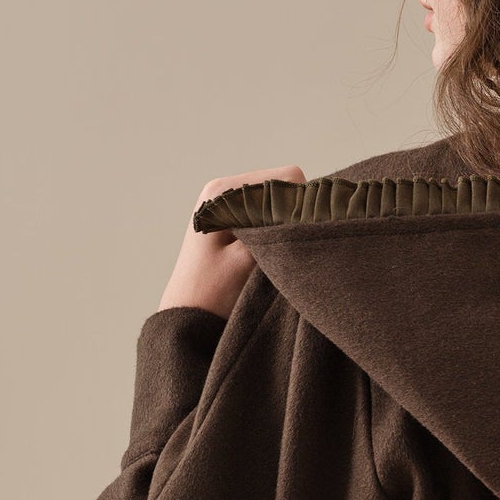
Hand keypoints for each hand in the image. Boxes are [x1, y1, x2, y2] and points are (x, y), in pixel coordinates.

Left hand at [157, 166, 305, 319]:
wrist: (186, 322)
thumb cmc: (212, 294)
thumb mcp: (249, 259)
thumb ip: (277, 231)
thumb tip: (314, 212)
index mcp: (222, 192)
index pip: (287, 178)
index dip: (301, 206)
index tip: (294, 236)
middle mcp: (224, 192)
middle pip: (284, 187)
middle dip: (292, 215)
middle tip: (282, 250)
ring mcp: (228, 206)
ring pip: (279, 203)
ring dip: (283, 225)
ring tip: (271, 255)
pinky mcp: (233, 222)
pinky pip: (269, 216)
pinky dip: (275, 231)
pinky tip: (267, 254)